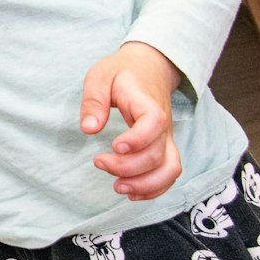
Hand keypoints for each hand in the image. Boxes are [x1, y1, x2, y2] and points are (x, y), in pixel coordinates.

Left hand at [80, 41, 183, 199]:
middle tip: (99, 162)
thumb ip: (94, 100)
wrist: (150, 67)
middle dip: (127, 167)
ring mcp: (167, 139)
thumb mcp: (100, 76)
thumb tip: (89, 129)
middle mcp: (163, 125)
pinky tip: (131, 191)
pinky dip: (154, 189)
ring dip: (145, 185)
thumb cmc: (122, 72)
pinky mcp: (164, 148)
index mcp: (148, 104)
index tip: (114, 146)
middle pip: (157, 154)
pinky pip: (169, 173)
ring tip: (117, 186)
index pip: (154, 124)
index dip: (137, 140)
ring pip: (170, 169)